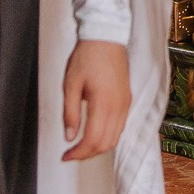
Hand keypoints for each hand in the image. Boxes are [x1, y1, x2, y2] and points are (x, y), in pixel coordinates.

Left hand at [61, 40, 131, 161]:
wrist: (106, 37)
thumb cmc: (87, 57)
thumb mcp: (70, 84)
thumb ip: (70, 113)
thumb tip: (69, 136)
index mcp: (103, 103)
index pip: (93, 140)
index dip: (78, 153)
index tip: (66, 156)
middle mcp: (118, 107)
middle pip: (106, 143)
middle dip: (87, 154)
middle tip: (71, 155)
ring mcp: (125, 104)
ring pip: (115, 138)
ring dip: (98, 148)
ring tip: (81, 147)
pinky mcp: (127, 100)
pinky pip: (120, 127)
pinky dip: (108, 137)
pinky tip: (95, 135)